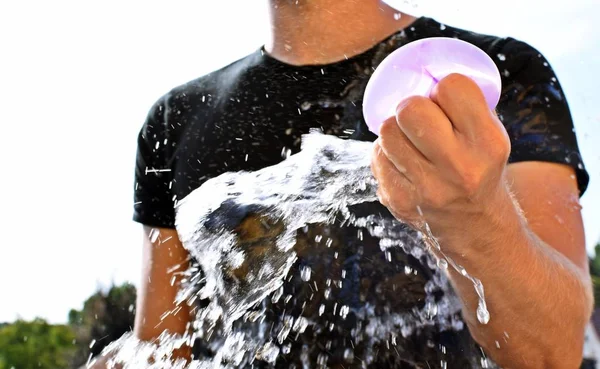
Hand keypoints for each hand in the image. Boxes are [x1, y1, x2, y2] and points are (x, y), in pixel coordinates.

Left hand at [371, 74, 510, 242]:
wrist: (474, 229)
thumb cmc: (478, 169)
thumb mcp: (489, 138)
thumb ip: (464, 106)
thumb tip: (424, 73)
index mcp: (487, 143)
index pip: (452, 87)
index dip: (445, 88)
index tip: (445, 101)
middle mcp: (458, 167)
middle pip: (411, 108)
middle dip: (411, 107)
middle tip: (420, 118)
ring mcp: (426, 187)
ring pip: (387, 130)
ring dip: (395, 129)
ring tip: (411, 140)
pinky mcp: (399, 199)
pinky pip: (377, 156)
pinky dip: (387, 152)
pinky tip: (404, 161)